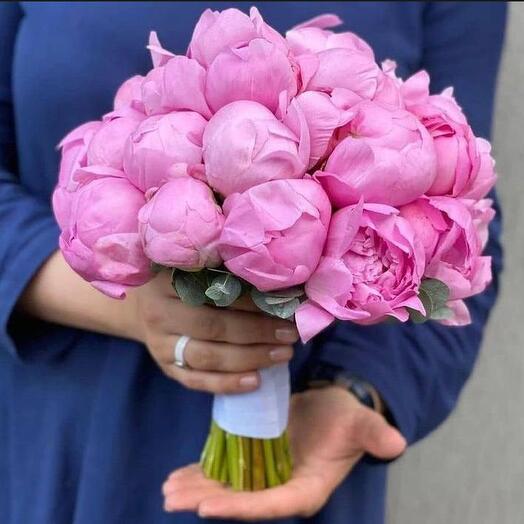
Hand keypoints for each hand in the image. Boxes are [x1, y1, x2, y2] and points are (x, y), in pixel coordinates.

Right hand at [127, 270, 298, 393]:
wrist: (144, 305)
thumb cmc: (181, 281)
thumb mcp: (196, 268)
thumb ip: (226, 274)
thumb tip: (279, 284)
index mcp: (168, 281)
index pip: (214, 294)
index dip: (250, 302)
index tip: (284, 304)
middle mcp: (159, 314)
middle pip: (212, 327)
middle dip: (256, 332)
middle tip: (290, 333)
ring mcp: (160, 345)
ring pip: (207, 357)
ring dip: (249, 358)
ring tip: (283, 354)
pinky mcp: (166, 368)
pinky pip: (197, 381)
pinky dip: (227, 384)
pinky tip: (255, 381)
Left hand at [162, 386, 405, 519]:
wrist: (333, 409)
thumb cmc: (347, 418)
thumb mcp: (361, 423)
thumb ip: (373, 434)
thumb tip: (395, 442)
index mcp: (306, 488)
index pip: (274, 503)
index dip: (242, 507)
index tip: (208, 505)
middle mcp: (282, 488)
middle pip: (243, 500)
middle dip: (210, 500)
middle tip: (175, 499)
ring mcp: (265, 475)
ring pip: (229, 487)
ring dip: (198, 489)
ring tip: (167, 491)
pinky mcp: (254, 459)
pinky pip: (226, 469)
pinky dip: (202, 472)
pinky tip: (176, 476)